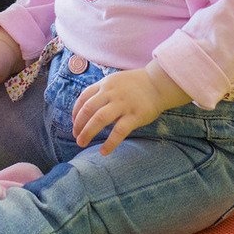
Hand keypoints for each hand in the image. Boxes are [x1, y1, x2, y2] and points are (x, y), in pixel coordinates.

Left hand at [72, 64, 189, 155]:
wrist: (159, 83)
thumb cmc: (136, 84)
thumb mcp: (116, 81)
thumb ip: (103, 92)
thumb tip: (89, 109)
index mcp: (105, 84)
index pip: (84, 97)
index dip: (76, 112)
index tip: (74, 123)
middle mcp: (111, 93)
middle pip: (88, 109)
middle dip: (79, 124)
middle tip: (76, 136)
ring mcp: (123, 104)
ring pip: (99, 119)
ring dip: (88, 132)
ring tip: (82, 143)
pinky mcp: (135, 116)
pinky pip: (119, 131)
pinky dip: (110, 143)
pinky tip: (104, 151)